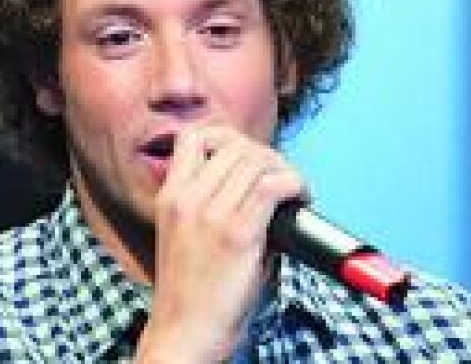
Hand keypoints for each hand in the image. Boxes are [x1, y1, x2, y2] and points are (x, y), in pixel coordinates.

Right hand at [134, 127, 304, 362]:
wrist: (185, 333)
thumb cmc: (192, 293)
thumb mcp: (186, 236)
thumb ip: (213, 206)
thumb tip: (261, 186)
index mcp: (169, 197)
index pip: (193, 137)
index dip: (226, 137)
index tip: (249, 157)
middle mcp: (187, 198)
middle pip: (234, 145)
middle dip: (266, 155)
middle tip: (282, 178)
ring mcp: (211, 214)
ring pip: (256, 160)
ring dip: (284, 169)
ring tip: (294, 190)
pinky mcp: (238, 234)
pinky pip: (273, 186)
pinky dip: (294, 184)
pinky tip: (300, 198)